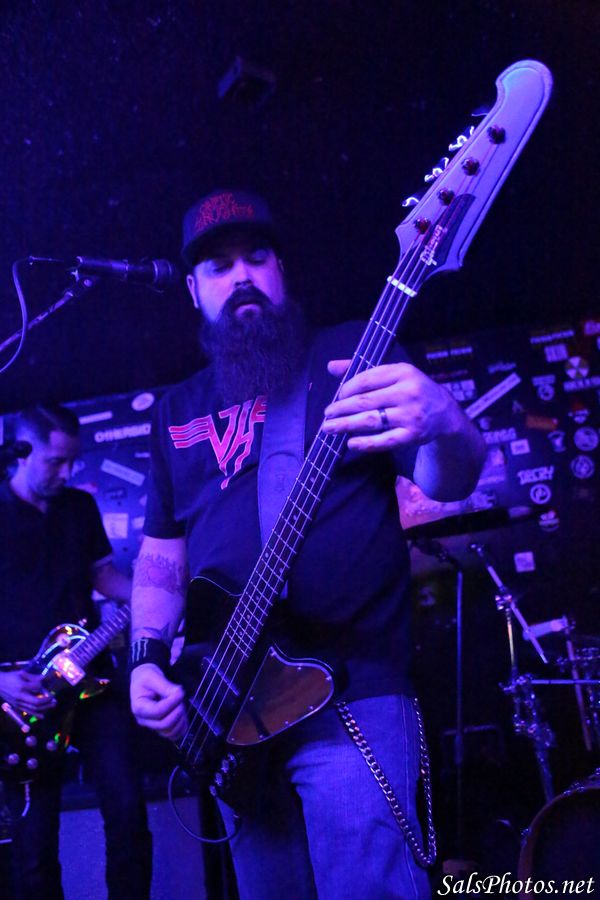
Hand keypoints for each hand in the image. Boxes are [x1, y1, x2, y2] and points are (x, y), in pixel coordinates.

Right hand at [0, 670, 55, 714]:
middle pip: (36, 702)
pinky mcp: (16, 706)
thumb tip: (44, 678)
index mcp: (22, 686)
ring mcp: (18, 703)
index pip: (36, 687)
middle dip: (47, 701)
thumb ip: (33, 677)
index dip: (43, 687)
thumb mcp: (21, 673)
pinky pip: (27, 712)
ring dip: (44, 708)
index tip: (47, 687)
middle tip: (54, 700)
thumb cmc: (10, 677)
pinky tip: (43, 716)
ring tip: (52, 705)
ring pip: (33, 709)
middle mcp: (20, 696)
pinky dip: (36, 714)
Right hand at [130, 664, 186, 740]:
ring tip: (181, 705)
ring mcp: (152, 725)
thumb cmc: (146, 676)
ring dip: (180, 720)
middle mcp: (144, 720)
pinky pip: (173, 735)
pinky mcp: (160, 727)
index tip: (180, 691)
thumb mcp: (152, 676)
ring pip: (169, 732)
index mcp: (139, 707)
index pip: (158, 711)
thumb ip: (165, 686)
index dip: (172, 703)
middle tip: (181, 697)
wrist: (144, 679)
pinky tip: (183, 715)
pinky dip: (181, 727)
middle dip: (177, 711)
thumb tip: (178, 694)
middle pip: (164, 724)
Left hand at [322, 359, 461, 451]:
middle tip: (326, 415)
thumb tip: (331, 366)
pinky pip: (385, 441)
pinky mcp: (413, 435)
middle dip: (341, 409)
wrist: (444, 412)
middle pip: (365, 401)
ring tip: (329, 428)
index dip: (346, 389)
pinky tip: (351, 443)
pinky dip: (366, 443)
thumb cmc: (412, 390)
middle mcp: (408, 392)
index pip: (366, 379)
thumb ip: (363, 370)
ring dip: (346, 425)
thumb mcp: (394, 374)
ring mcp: (411, 415)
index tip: (336, 397)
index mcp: (402, 372)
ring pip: (371, 421)